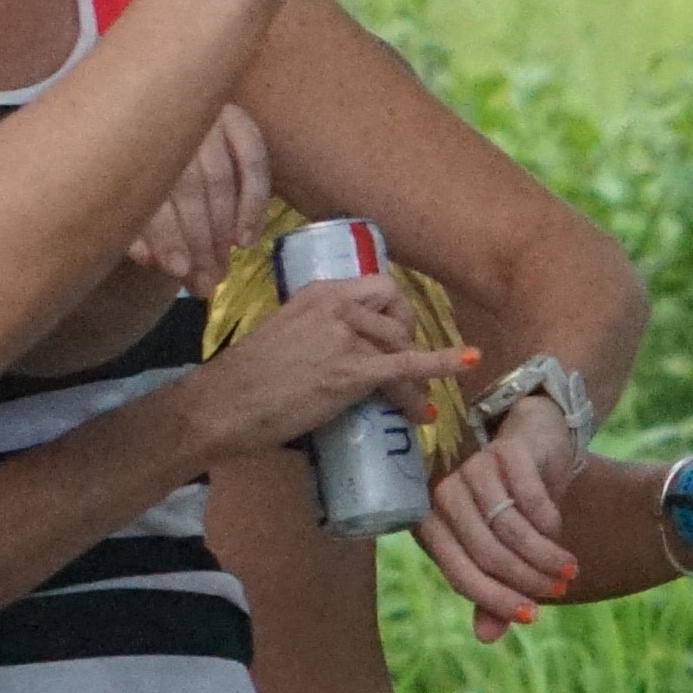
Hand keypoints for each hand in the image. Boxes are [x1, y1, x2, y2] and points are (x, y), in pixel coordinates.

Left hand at [126, 102, 269, 293]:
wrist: (154, 128)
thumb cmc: (136, 179)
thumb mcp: (125, 204)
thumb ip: (134, 231)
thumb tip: (148, 259)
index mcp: (127, 141)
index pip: (150, 190)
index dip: (165, 233)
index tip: (179, 270)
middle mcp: (165, 122)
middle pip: (187, 187)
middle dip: (199, 242)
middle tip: (206, 281)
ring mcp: (203, 116)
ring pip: (219, 178)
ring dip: (223, 231)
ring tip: (221, 269)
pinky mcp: (236, 116)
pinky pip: (253, 159)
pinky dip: (253, 202)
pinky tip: (246, 239)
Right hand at [203, 271, 465, 463]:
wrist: (223, 405)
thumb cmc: (246, 379)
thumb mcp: (286, 334)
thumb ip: (320, 332)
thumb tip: (346, 353)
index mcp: (319, 292)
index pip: (380, 288)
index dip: (396, 314)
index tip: (398, 336)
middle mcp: (336, 306)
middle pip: (399, 313)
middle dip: (408, 340)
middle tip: (406, 371)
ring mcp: (346, 336)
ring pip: (402, 345)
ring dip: (412, 376)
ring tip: (409, 403)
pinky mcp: (352, 370)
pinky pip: (408, 364)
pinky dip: (443, 362)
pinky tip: (468, 362)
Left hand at [424, 385, 587, 637]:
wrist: (534, 446)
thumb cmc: (511, 506)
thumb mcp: (502, 551)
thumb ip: (492, 591)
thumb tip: (486, 638)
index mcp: (432, 526)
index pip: (460, 575)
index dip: (496, 600)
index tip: (531, 616)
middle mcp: (444, 496)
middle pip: (487, 554)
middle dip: (527, 579)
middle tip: (559, 589)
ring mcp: (473, 470)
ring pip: (510, 531)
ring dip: (544, 556)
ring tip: (568, 569)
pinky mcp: (504, 452)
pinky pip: (531, 501)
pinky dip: (550, 524)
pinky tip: (559, 532)